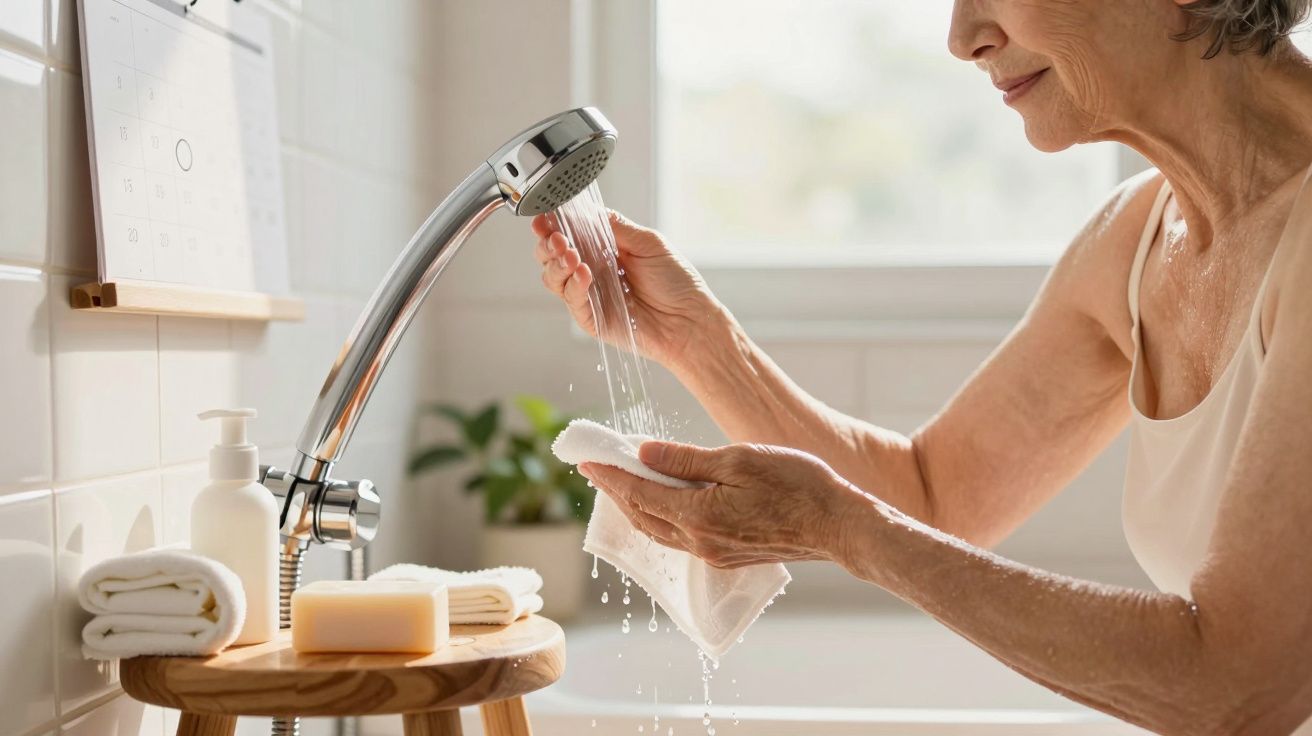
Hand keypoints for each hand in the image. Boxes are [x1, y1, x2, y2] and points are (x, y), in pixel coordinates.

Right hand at [531, 209, 729, 369]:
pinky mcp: (591, 318)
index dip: (555, 224)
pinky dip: (573, 284)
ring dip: (557, 262)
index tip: (548, 214)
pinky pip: (572, 300)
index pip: (570, 233)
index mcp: (604, 250)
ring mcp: (589, 295)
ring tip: (569, 253)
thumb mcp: (649, 243)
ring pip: (554, 278)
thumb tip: (588, 210)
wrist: (690, 320)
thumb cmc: (676, 283)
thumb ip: (617, 227)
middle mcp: (592, 271)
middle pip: (553, 255)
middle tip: (554, 235)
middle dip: (548, 242)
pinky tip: (583, 272)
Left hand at [578, 441, 870, 567]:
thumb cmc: (797, 485)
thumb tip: (643, 454)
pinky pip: (680, 538)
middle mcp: (699, 542)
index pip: (639, 493)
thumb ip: (686, 459)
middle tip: (598, 468)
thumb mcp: (738, 459)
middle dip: (616, 491)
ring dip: (638, 506)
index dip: (610, 475)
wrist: (838, 525)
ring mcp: (713, 554)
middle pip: (642, 516)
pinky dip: (662, 518)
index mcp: (698, 515)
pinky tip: (664, 503)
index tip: (587, 460)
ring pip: (660, 530)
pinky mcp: (728, 556)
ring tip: (623, 483)